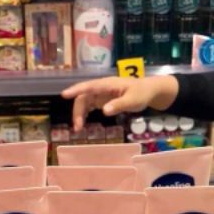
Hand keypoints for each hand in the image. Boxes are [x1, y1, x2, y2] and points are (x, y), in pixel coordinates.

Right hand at [62, 76, 178, 130]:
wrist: (149, 91)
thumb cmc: (142, 93)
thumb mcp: (133, 100)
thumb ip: (118, 105)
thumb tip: (104, 111)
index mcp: (108, 84)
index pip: (89, 86)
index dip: (76, 90)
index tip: (64, 95)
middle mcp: (101, 88)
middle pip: (83, 97)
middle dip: (77, 111)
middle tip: (77, 127)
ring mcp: (101, 94)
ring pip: (84, 102)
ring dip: (79, 114)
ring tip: (79, 129)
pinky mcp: (102, 100)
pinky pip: (89, 106)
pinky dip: (84, 114)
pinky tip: (83, 124)